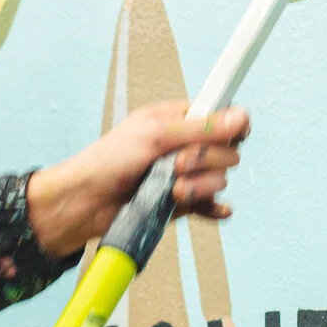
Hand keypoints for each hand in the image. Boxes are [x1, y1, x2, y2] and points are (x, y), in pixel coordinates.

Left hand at [26, 101, 250, 257]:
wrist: (87, 203)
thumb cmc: (108, 161)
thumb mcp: (155, 135)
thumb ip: (200, 127)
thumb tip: (239, 116)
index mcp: (179, 120)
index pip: (223, 118)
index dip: (230, 127)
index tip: (229, 136)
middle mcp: (185, 146)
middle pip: (226, 152)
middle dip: (203, 161)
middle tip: (175, 164)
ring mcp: (185, 175)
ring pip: (219, 180)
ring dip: (198, 187)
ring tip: (171, 190)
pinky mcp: (183, 202)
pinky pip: (211, 205)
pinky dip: (214, 208)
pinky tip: (215, 210)